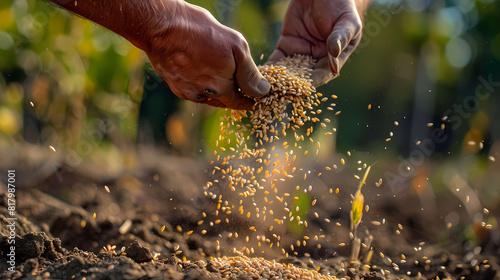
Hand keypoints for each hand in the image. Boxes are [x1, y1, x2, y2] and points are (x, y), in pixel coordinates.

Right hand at [145, 2, 269, 109]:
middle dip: (235, 95)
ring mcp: (187, 92)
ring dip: (218, 90)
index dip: (251, 101)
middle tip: (243, 87)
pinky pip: (194, 91)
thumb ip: (250, 73)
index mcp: (221, 89)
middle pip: (225, 101)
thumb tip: (263, 92)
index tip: (257, 98)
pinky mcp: (175, 85)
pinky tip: (205, 74)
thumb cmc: (202, 32)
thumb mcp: (236, 46)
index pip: (241, 103)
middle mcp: (203, 95)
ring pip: (209, 96)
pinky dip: (203, 86)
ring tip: (224, 78)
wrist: (163, 26)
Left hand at [268, 0, 367, 86]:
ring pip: (289, 70)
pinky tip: (260, 75)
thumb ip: (340, 37)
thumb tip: (334, 56)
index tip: (303, 86)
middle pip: (304, 77)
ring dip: (278, 80)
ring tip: (267, 88)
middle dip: (291, 86)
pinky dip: (269, 68)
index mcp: (334, 57)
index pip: (323, 73)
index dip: (314, 80)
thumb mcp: (346, 21)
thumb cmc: (341, 5)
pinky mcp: (287, 44)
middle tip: (279, 94)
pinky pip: (278, 59)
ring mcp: (301, 53)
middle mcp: (316, 59)